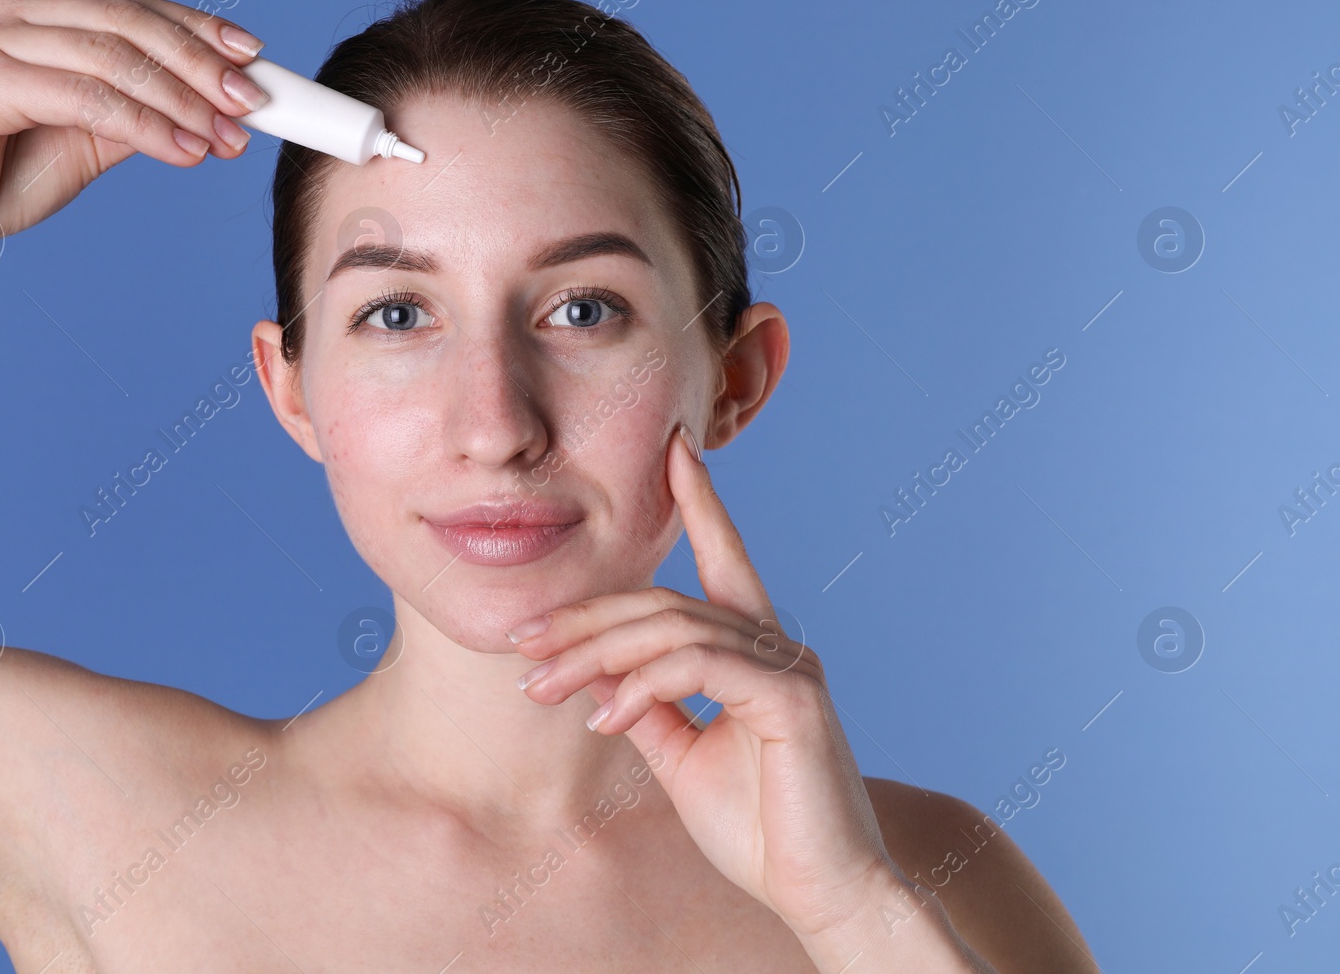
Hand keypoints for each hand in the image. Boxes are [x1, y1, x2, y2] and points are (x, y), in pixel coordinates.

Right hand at [0, 0, 270, 274]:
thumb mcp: (89, 136)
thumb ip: (140, 109)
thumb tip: (216, 103)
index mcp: (32, 10)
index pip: (130, 7)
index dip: (197, 29)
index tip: (253, 57)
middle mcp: (5, 9)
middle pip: (127, 23)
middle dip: (200, 64)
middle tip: (253, 101)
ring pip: (112, 58)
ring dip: (182, 100)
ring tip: (227, 136)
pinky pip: (86, 97)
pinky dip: (145, 126)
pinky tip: (186, 151)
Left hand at [508, 423, 897, 941]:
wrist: (817, 891)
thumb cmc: (757, 826)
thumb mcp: (682, 757)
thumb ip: (648, 707)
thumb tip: (597, 674)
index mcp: (755, 650)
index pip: (723, 558)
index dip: (702, 501)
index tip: (676, 448)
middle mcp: (776, 645)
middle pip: (665, 602)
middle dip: (587, 618)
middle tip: (521, 642)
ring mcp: (788, 667)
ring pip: (674, 629)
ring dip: (597, 654)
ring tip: (541, 687)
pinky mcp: (791, 699)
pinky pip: (698, 669)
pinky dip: (642, 685)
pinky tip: (602, 715)